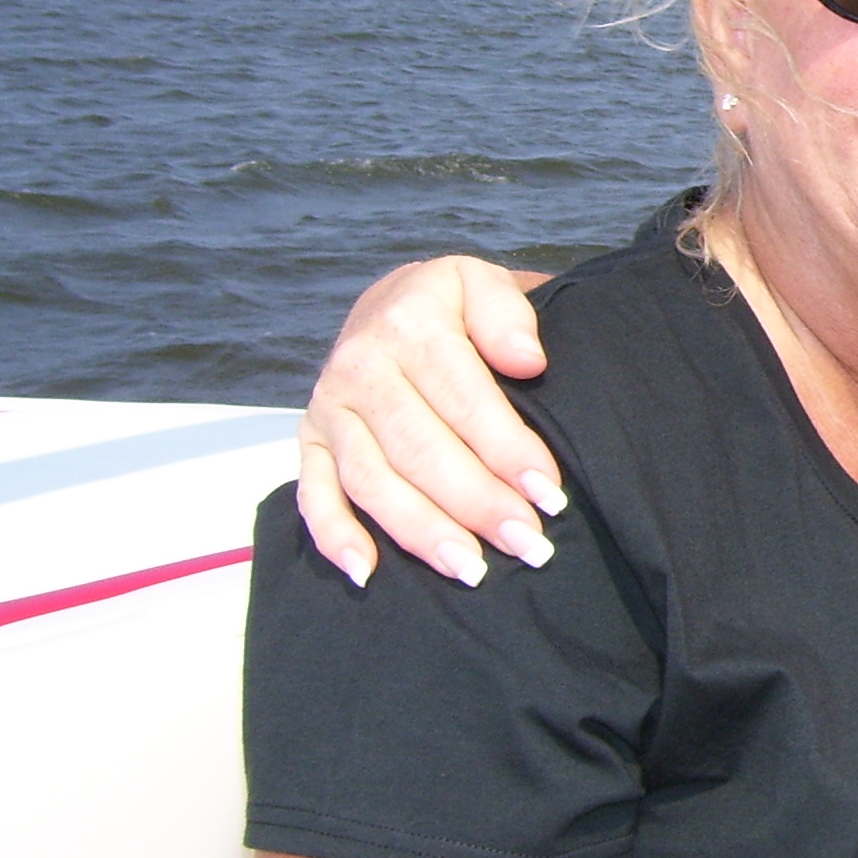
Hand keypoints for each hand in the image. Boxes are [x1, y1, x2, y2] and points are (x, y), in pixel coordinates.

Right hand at [297, 257, 560, 587]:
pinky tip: (366, 572)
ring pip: (372, 481)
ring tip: (471, 571)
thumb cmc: (455, 307)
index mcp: (409, 325)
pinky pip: (313, 493)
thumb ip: (508, 315)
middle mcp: (360, 368)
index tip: (548, 493)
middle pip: (419, 449)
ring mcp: (329, 409)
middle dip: (476, 503)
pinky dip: (333, 536)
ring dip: (421, 532)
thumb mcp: (484, 284)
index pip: (463, 397)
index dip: (506, 449)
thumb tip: (527, 360)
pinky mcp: (309, 440)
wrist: (389, 303)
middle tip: (527, 545)